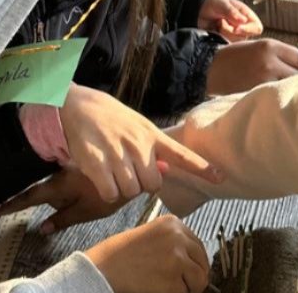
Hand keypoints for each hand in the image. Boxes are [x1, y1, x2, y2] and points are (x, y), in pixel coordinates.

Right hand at [0, 165, 118, 231]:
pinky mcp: (80, 163)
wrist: (133, 168)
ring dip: (67, 192)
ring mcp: (70, 166)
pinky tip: (89, 185)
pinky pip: (69, 174)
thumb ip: (63, 219)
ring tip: (89, 194)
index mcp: (60, 186)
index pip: (31, 197)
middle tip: (77, 203)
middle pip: (46, 190)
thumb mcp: (86, 211)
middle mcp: (61, 174)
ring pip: (58, 183)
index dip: (14, 204)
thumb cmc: (110, 193)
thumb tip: (42, 228)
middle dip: (53, 201)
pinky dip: (75, 183)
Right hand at [58, 85, 222, 202]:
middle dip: (142, 184)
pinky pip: (112, 193)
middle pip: (153, 184)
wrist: (76, 105)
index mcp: (151, 134)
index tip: (220, 177)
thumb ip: (152, 149)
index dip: (201, 167)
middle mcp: (138, 144)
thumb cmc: (109, 119)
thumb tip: (168, 170)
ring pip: (132, 190)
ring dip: (123, 188)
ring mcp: (118, 153)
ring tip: (113, 171)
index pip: (181, 153)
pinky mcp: (98, 162)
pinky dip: (108, 191)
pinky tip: (102, 178)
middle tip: (128, 171)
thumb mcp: (136, 126)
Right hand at [84, 215, 210, 292]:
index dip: (196, 262)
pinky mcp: (173, 281)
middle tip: (182, 285)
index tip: (190, 271)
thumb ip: (173, 242)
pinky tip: (159, 290)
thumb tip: (195, 260)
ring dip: (187, 288)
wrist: (104, 268)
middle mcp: (178, 238)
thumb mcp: (151, 235)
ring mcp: (177, 259)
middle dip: (195, 277)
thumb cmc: (122, 254)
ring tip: (168, 287)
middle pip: (202, 263)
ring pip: (199, 280)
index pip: (198, 246)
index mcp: (173, 224)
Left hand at [197, 0, 262, 39]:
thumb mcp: (222, 3)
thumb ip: (232, 12)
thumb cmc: (213, 1)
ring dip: (224, 33)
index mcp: (246, 15)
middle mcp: (242, 26)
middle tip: (221, 21)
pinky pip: (226, 45)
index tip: (236, 28)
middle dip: (231, 31)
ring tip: (218, 23)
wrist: (198, 7)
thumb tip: (243, 21)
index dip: (248, 30)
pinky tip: (215, 29)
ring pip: (235, 42)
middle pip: (245, 37)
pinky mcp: (224, 39)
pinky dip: (219, 38)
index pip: (257, 27)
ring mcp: (233, 34)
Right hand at [206, 38, 297, 95]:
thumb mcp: (259, 48)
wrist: (209, 67)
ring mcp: (263, 79)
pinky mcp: (255, 93)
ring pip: (289, 86)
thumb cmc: (236, 56)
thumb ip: (279, 55)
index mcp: (271, 46)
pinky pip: (275, 97)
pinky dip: (283, 100)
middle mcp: (270, 62)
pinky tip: (289, 106)